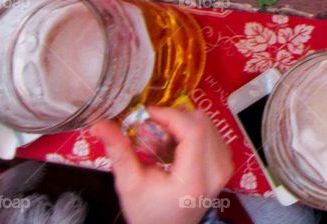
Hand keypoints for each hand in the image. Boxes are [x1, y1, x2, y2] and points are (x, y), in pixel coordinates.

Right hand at [92, 108, 234, 223]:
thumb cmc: (148, 212)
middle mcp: (216, 172)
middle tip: (151, 131)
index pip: (192, 130)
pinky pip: (212, 132)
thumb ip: (119, 151)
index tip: (147, 115)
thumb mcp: (129, 185)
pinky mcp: (226, 163)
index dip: (169, 115)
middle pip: (201, 123)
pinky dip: (192, 132)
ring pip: (207, 123)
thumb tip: (99, 124)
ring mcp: (225, 167)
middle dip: (172, 120)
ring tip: (162, 144)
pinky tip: (176, 148)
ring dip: (182, 125)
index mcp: (194, 180)